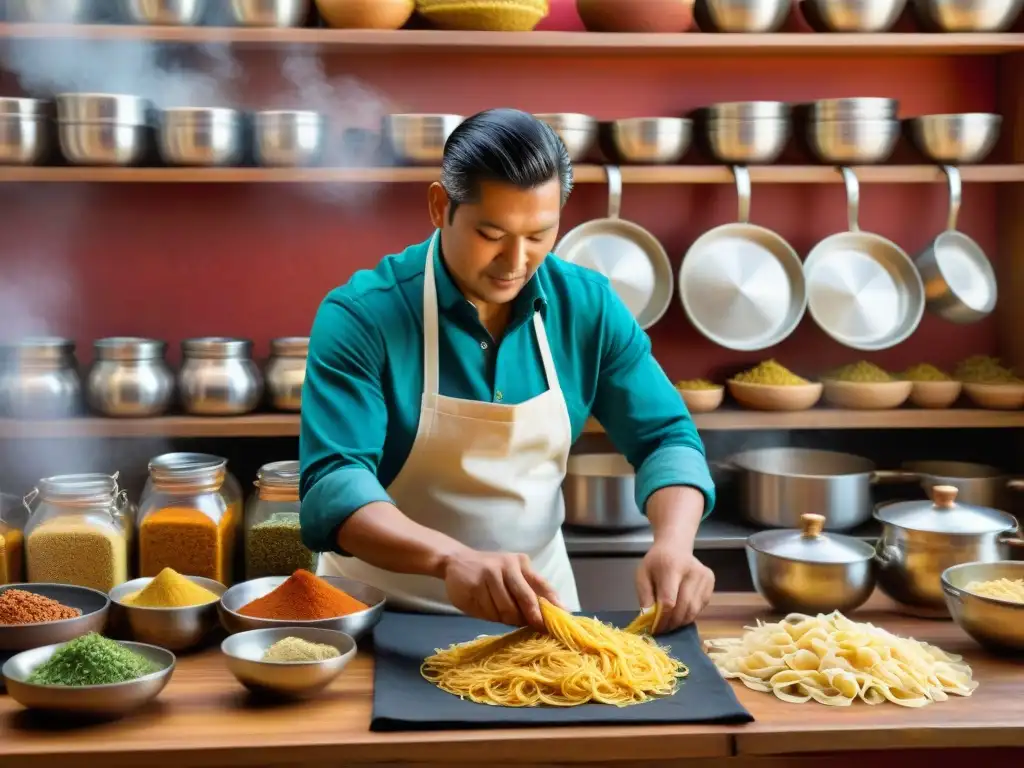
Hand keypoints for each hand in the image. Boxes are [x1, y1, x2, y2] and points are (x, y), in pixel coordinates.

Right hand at [442, 550, 562, 630]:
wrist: (456, 561)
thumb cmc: (491, 572)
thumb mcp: (513, 575)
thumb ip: (529, 591)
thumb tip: (550, 615)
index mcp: (521, 563)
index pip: (541, 585)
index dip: (552, 604)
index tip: (558, 622)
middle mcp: (507, 566)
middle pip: (525, 599)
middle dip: (532, 617)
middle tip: (536, 628)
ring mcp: (489, 574)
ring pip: (506, 610)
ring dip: (508, 619)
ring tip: (502, 614)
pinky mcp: (474, 585)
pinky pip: (489, 612)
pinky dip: (491, 616)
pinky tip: (486, 608)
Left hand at [636, 544, 713, 633]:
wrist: (675, 547)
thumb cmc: (657, 562)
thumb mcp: (642, 574)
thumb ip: (645, 596)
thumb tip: (648, 618)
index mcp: (672, 567)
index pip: (669, 600)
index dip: (662, 618)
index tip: (654, 628)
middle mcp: (692, 572)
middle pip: (684, 607)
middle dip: (671, 623)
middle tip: (662, 630)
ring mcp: (704, 578)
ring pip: (694, 610)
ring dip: (681, 622)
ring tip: (669, 624)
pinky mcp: (711, 583)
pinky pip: (700, 607)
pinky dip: (689, 615)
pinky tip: (680, 613)